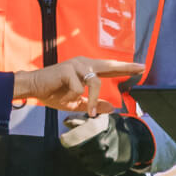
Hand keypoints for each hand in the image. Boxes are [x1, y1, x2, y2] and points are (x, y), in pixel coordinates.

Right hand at [13, 57, 144, 114]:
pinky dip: (73, 96)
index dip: (126, 68)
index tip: (141, 68)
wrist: (34, 88)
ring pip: (95, 83)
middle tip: (142, 68)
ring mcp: (76, 64)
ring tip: (90, 112)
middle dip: (126, 67)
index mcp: (87, 69)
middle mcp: (84, 63)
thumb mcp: (77, 102)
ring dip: (93, 100)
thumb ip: (94, 103)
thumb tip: (112, 107)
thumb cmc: (54, 93)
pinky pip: (79, 88)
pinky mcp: (68, 69)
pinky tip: (63, 94)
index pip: (110, 68)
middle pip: (110, 65)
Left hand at [60, 113, 154, 175]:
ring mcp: (104, 159)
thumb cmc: (115, 128)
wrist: (136, 142)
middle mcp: (101, 145)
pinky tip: (97, 155)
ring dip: (83, 154)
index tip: (65, 138)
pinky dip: (91, 162)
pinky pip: (91, 167)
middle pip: (75, 150)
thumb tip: (65, 122)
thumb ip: (81, 120)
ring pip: (82, 159)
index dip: (66, 139)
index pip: (71, 140)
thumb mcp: (101, 119)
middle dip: (75, 146)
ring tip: (91, 148)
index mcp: (97, 129)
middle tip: (79, 142)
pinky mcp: (107, 169)